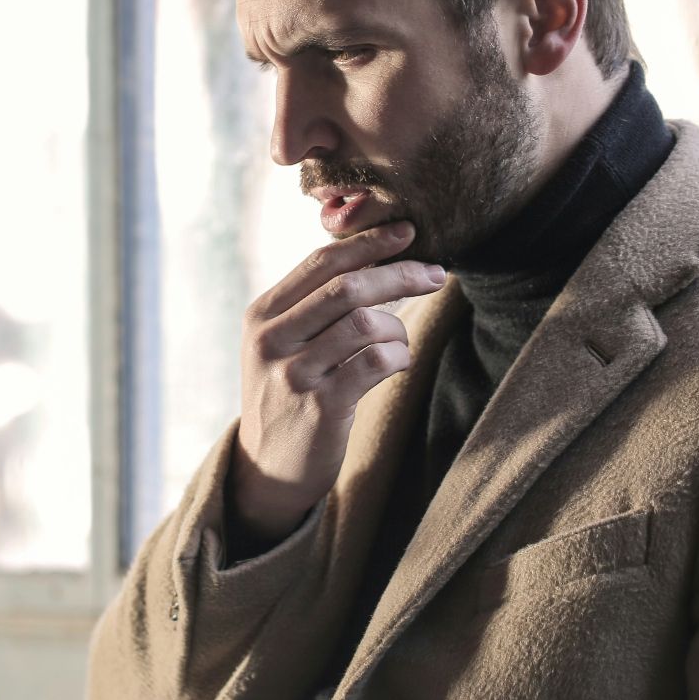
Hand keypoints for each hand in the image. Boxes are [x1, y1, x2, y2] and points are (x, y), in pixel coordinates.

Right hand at [232, 222, 444, 539]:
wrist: (267, 468)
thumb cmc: (288, 395)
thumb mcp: (282, 345)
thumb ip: (313, 305)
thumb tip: (373, 257)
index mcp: (263, 314)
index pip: (321, 263)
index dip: (368, 242)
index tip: (407, 231)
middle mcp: (272, 339)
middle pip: (347, 287)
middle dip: (399, 273)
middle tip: (436, 273)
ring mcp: (293, 373)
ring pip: (365, 323)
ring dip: (398, 327)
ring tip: (400, 341)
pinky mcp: (320, 407)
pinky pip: (376, 363)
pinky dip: (398, 357)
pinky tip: (397, 364)